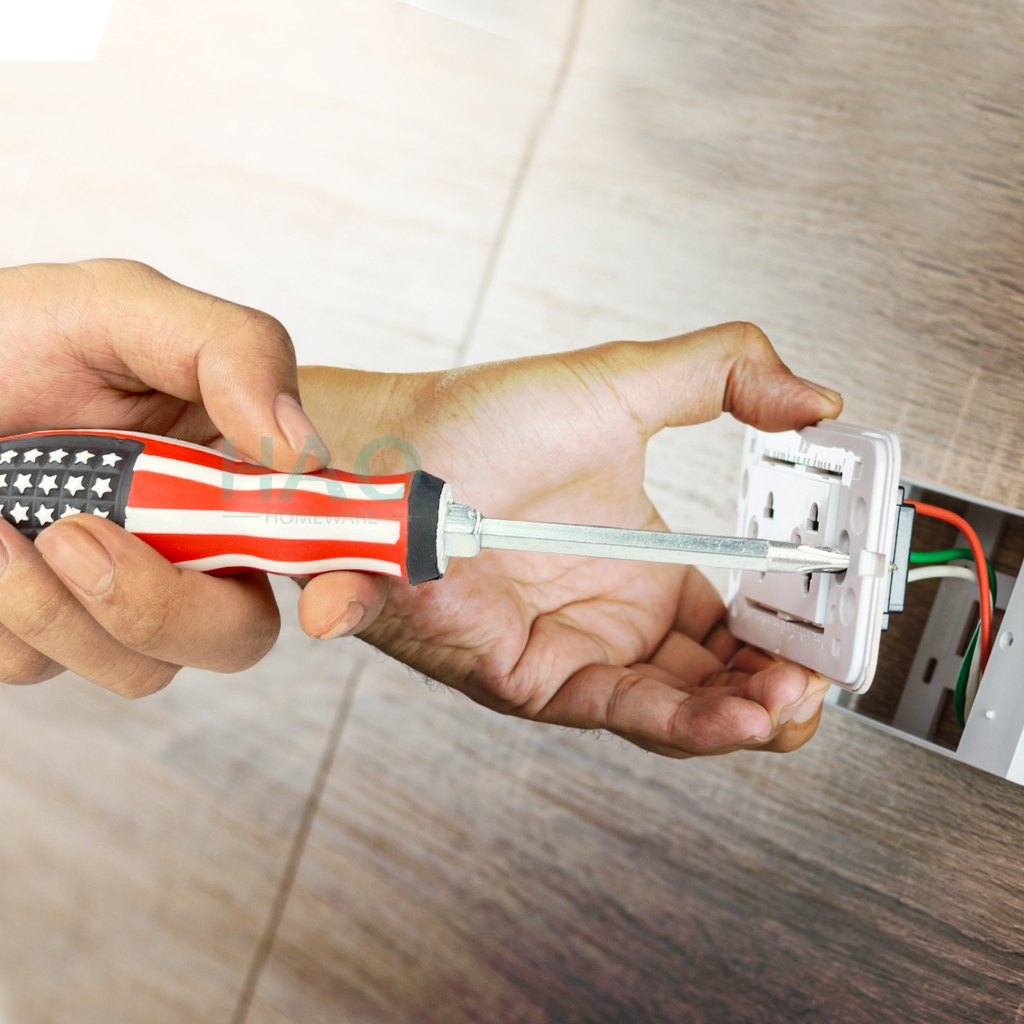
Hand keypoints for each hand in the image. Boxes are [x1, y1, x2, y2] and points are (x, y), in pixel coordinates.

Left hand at [0, 260, 386, 695]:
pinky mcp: (51, 634)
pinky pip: (44, 668)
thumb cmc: (17, 335)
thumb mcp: (123, 309)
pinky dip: (6, 612)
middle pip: (238, 635)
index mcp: (239, 478)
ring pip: (143, 670)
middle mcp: (197, 549)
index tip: (326, 608)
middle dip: (162, 608)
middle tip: (75, 534)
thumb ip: (233, 353)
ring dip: (58, 606)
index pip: (329, 549)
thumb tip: (303, 449)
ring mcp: (124, 598)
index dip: (350, 588)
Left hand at [297, 324, 841, 756]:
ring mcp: (576, 650)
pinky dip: (689, 721)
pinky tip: (746, 716)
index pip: (742, 620)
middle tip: (829, 672)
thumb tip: (816, 397)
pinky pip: (624, 710)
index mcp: (646, 563)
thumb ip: (723, 374)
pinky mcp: (533, 679)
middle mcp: (614, 615)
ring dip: (749, 716)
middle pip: (720, 678)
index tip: (840, 616)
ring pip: (682, 710)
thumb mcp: (620, 384)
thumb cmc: (480, 420)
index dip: (795, 628)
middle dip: (783, 686)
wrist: (388, 450)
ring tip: (799, 698)